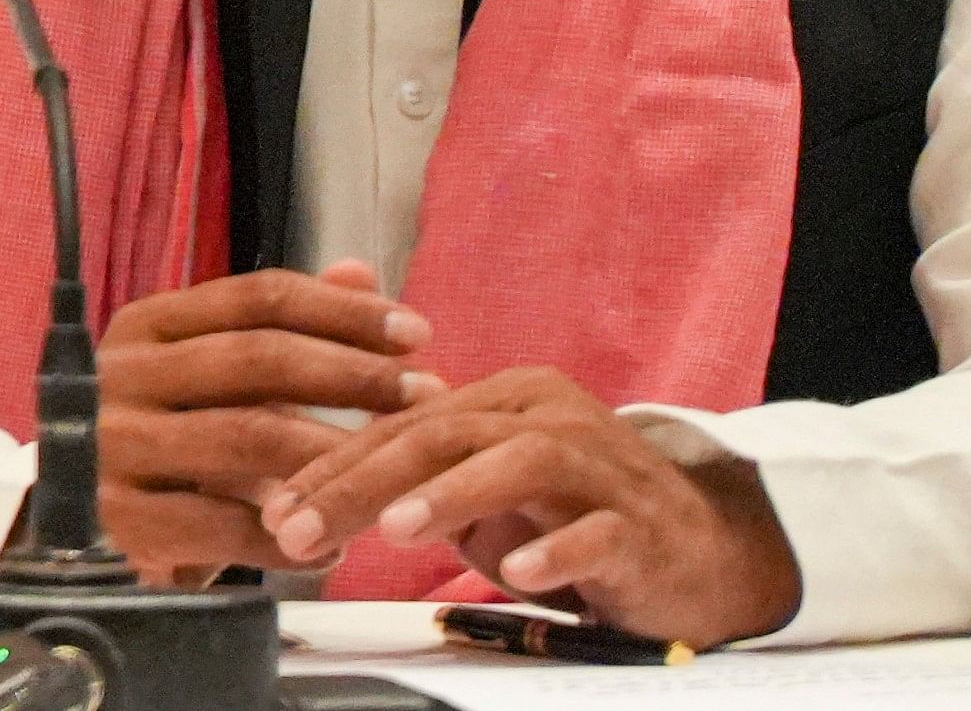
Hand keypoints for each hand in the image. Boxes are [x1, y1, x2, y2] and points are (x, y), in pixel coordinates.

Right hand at [92, 260, 443, 577]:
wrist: (70, 520)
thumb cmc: (162, 436)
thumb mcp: (209, 372)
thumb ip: (281, 325)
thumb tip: (360, 271)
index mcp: (147, 326)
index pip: (257, 298)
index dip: (343, 312)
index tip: (417, 334)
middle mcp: (122, 375)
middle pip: (257, 359)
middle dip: (354, 375)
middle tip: (426, 394)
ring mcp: (116, 446)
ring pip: (246, 438)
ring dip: (333, 453)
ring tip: (394, 468)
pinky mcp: (120, 519)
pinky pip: (225, 525)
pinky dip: (291, 537)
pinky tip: (336, 546)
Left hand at [260, 365, 801, 643]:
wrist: (694, 551)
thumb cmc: (573, 517)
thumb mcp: (480, 489)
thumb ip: (412, 475)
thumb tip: (307, 492)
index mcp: (503, 398)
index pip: (400, 424)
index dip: (332, 464)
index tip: (276, 507)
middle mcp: (548, 416)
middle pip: (443, 433)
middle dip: (361, 481)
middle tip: (303, 525)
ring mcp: (600, 467)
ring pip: (520, 461)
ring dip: (452, 494)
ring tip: (395, 528)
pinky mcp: (643, 525)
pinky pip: (600, 531)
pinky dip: (557, 548)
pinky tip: (520, 570)